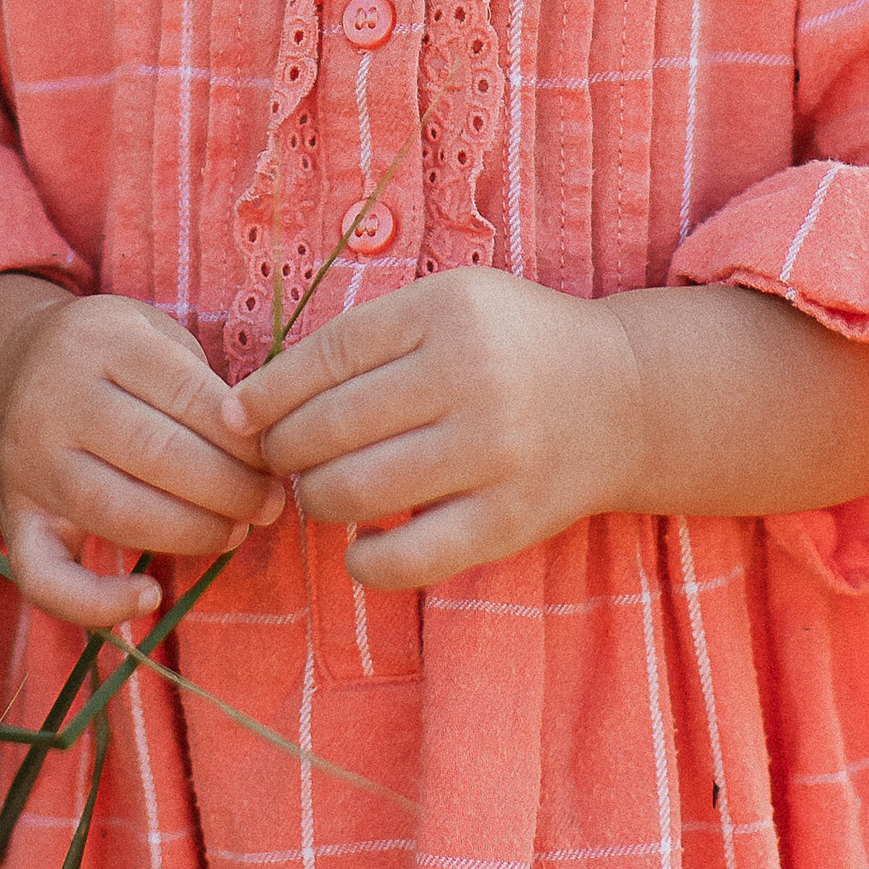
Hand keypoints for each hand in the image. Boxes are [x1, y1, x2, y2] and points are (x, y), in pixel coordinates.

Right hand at [0, 290, 285, 631]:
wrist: (2, 371)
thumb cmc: (106, 357)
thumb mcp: (150, 333)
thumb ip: (199, 382)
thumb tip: (262, 448)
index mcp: (99, 342)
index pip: (184, 393)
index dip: (240, 435)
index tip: (276, 458)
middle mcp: (53, 401)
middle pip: (155, 455)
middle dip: (228, 489)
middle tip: (268, 505)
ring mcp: (27, 464)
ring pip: (116, 512)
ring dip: (190, 533)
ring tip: (233, 533)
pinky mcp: (12, 520)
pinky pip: (45, 578)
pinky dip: (95, 603)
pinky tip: (148, 597)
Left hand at [232, 271, 868, 588]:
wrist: (627, 398)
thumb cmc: (512, 346)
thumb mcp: (449, 307)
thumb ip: (363, 340)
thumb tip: (253, 404)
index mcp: (448, 311)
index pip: (326, 357)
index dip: (269, 394)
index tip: (242, 418)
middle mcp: (471, 377)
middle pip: (331, 428)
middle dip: (283, 453)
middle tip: (278, 462)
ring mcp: (493, 452)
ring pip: (356, 493)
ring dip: (316, 502)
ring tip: (319, 496)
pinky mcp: (510, 519)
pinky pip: (407, 559)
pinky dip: (364, 562)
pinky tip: (360, 546)